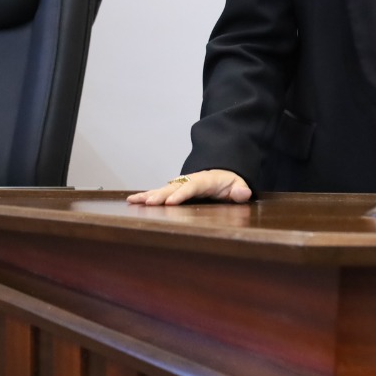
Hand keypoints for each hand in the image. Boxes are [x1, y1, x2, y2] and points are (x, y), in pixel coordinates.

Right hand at [126, 170, 251, 205]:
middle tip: (149, 203)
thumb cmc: (229, 181)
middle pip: (174, 187)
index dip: (182, 194)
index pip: (192, 186)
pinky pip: (159, 191)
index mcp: (205, 180)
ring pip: (163, 189)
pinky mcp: (175, 189)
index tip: (171, 201)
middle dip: (161, 195)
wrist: (222, 172)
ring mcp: (181, 184)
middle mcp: (190, 180)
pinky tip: (132, 201)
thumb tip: (243, 193)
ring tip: (134, 201)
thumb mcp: (238, 183)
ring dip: (149, 195)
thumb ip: (240, 189)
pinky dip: (145, 195)